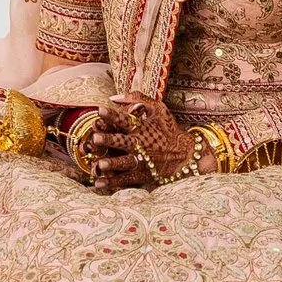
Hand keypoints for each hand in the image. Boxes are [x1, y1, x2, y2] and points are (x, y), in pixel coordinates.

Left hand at [79, 94, 195, 194]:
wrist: (185, 155)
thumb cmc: (168, 129)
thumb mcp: (158, 109)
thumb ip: (137, 98)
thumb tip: (113, 97)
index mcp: (142, 127)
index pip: (125, 119)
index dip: (112, 115)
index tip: (99, 110)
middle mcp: (140, 144)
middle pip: (122, 141)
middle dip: (109, 140)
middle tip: (95, 138)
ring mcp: (141, 161)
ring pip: (124, 162)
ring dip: (112, 164)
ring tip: (100, 164)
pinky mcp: (142, 175)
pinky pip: (125, 179)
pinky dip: (112, 182)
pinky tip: (99, 184)